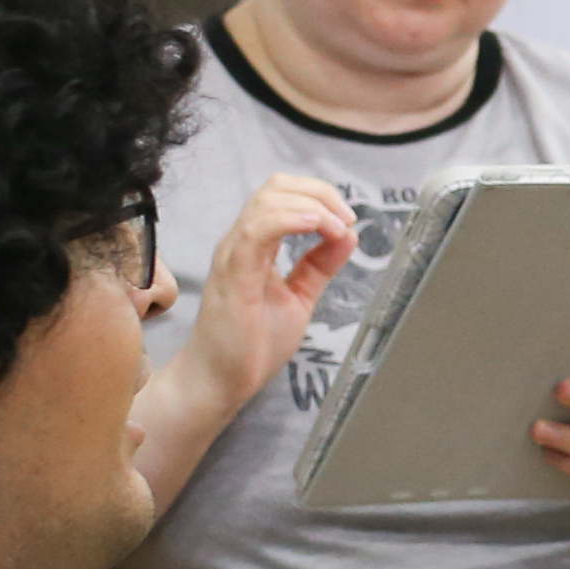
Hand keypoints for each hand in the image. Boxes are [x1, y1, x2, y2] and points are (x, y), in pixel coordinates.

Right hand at [173, 171, 354, 413]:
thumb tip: (348, 235)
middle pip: (275, 187)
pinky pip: (257, 231)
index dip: (319, 195)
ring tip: (337, 227)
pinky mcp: (233, 275)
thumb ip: (320, 266)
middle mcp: (241, 242)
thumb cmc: (251, 344)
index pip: (282, 194)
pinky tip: (316, 227)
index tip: (347, 221)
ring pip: (267, 201)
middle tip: (346, 219)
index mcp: (255, 244)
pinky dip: (290, 220)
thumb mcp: (299, 297)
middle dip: (319, 193)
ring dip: (311, 206)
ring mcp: (234, 256)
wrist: (221, 381)